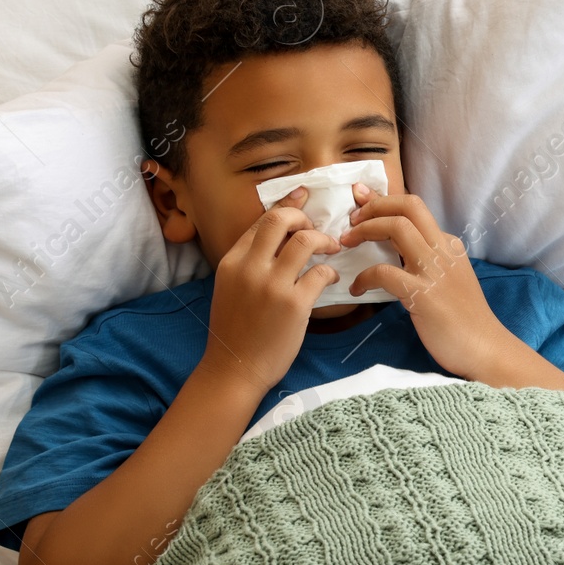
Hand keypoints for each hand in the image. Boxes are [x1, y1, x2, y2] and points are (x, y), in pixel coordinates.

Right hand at [195, 187, 341, 396]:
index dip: (286, 206)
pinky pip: (321, 273)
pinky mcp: (295, 305)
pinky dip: (331, 271)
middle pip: (281, 220)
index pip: (262, 222)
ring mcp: (272, 286)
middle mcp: (250, 268)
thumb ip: (249, 262)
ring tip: (331, 249)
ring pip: (306, 241)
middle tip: (316, 226)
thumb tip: (277, 238)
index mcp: (232, 262)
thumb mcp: (231, 288)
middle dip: (303, 215)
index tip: (303, 196)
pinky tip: (332, 278)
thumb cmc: (236, 331)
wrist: (234, 369)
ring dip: (324, 240)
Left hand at [341, 185, 513, 378]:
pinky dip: (364, 277)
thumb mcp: (451, 278)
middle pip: (408, 206)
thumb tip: (400, 251)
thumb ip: (431, 260)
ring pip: (397, 228)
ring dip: (365, 230)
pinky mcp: (424, 295)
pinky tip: (356, 289)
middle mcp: (444, 250)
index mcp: (449, 245)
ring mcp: (435, 271)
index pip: (415, 208)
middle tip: (352, 220)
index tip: (361, 200)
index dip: (384, 200)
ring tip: (347, 244)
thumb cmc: (465, 320)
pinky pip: (384, 272)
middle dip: (374, 205)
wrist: (485, 349)